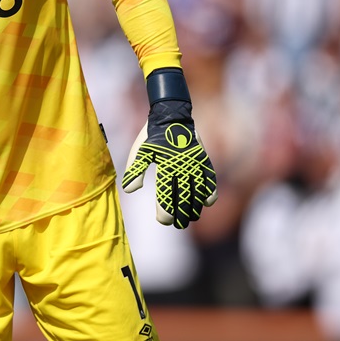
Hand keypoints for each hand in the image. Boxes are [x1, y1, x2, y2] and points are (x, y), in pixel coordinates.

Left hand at [122, 69, 217, 228]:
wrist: (171, 116)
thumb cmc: (151, 136)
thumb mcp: (140, 151)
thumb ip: (134, 170)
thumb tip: (129, 190)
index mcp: (166, 165)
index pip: (167, 194)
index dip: (165, 211)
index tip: (163, 221)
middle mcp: (183, 166)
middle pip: (184, 197)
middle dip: (181, 214)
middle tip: (178, 224)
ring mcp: (195, 163)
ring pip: (199, 191)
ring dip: (195, 207)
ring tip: (190, 218)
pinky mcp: (204, 160)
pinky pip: (210, 179)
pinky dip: (210, 192)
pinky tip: (207, 203)